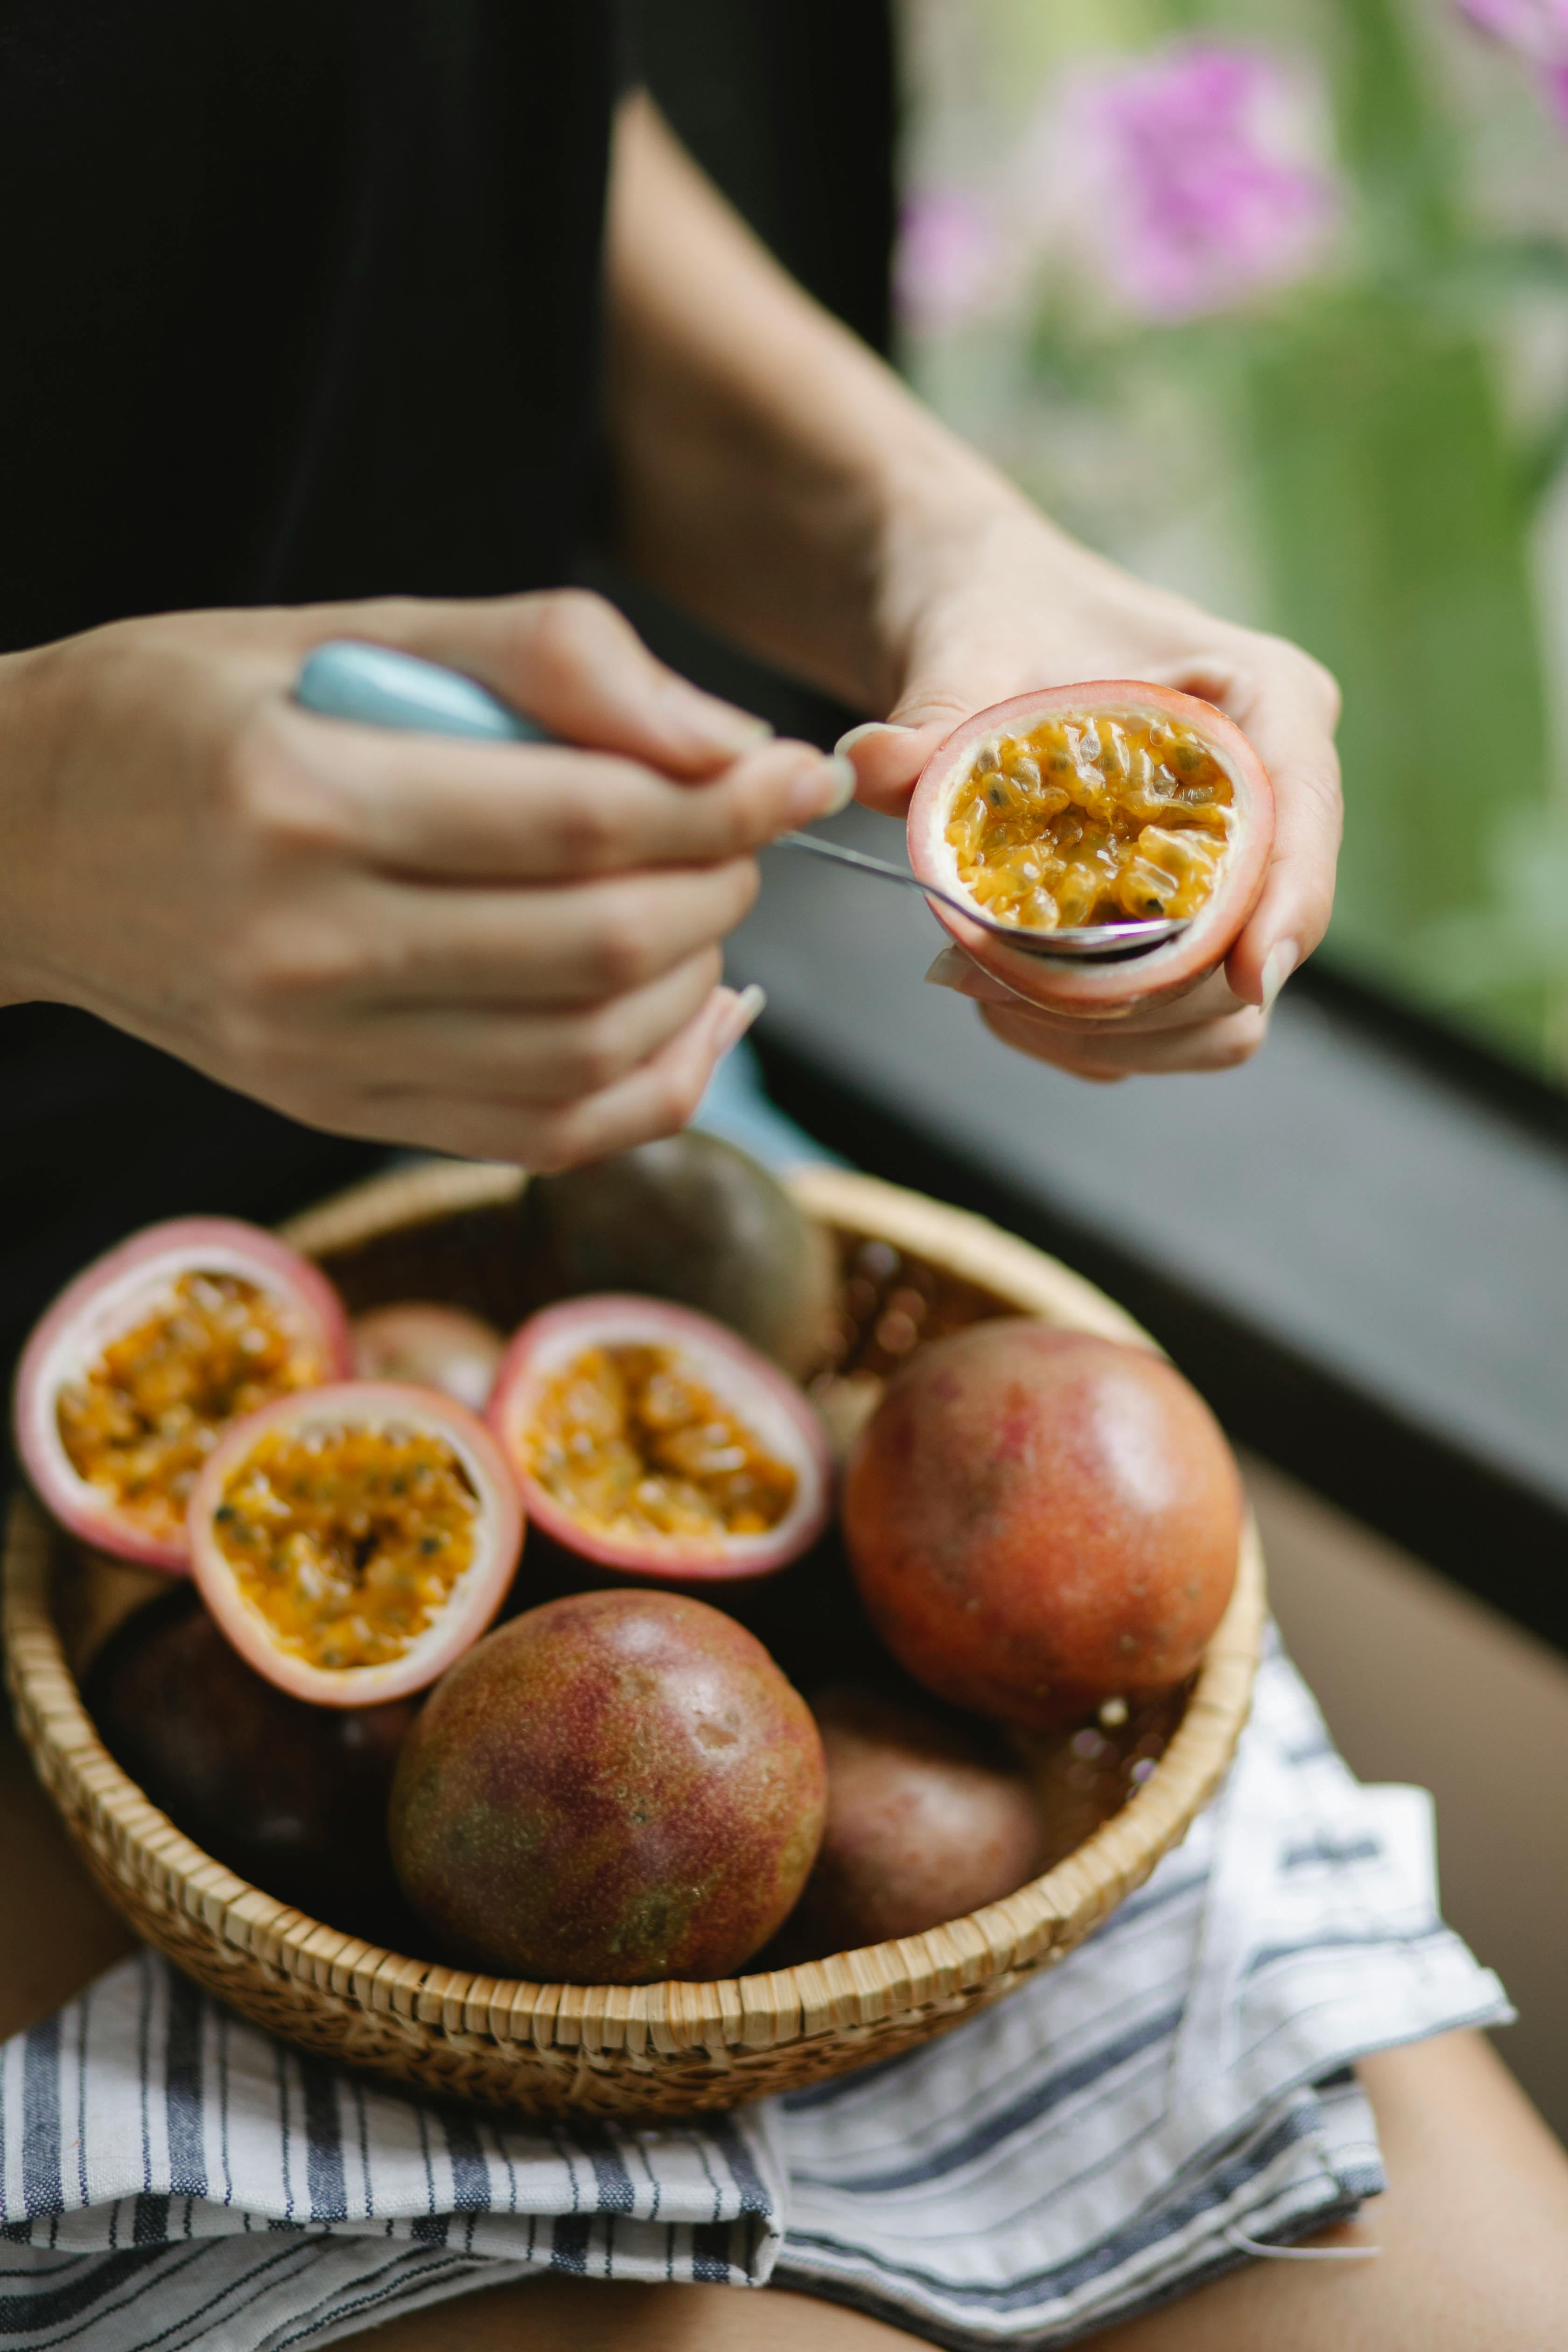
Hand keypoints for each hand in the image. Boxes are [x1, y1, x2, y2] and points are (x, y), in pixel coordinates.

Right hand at [0, 589, 850, 1162]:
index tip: (794, 769)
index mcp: (303, 803)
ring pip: (590, 1058)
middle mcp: (308, 950)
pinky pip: (546, 1133)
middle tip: (740, 827)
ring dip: (696, 983)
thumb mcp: (351, 626)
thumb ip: (546, 659)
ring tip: (707, 908)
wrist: (19, 837)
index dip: (726, 795)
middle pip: (602, 949)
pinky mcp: (335, 1111)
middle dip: (720, 883)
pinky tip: (692, 1015)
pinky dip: (654, 1086)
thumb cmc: (186, 710)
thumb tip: (726, 740)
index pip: (582, 820)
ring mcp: (319, 1055)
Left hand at [838, 502, 1341, 1079]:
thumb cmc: (994, 611)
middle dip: (1145, 996)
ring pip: (1218, 1012)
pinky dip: (1087, 1037)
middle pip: (1256, 941)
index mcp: (1262, 700)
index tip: (1248, 977)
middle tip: (1001, 985)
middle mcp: (1270, 798)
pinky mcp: (1183, 932)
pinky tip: (1000, 1000)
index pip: (1302, 817)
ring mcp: (1234, 878)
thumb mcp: (962, 646)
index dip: (1287, 906)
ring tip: (988, 997)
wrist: (973, 626)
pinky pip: (1165, 1029)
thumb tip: (867, 764)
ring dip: (1109, 1031)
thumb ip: (929, 713)